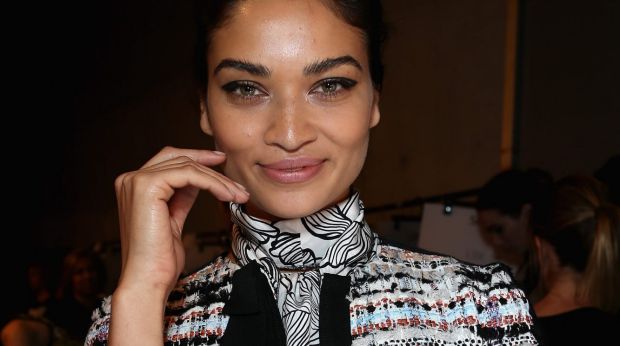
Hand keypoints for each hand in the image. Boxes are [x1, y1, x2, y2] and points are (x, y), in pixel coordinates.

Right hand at [113, 146, 248, 295]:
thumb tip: (199, 180)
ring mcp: (136, 181)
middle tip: (233, 174)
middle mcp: (130, 180)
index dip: (196, 159)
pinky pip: (189, 174)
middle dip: (208, 164)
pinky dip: (212, 182)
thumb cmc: (160, 259)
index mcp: (133, 186)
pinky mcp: (147, 186)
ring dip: (217, 179)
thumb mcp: (173, 219)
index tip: (220, 164)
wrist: (148, 280)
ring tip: (238, 194)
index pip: (169, 161)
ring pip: (187, 166)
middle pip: (177, 157)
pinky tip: (226, 194)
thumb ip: (180, 197)